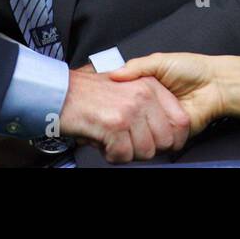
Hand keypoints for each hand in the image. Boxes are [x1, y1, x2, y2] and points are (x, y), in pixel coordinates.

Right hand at [58, 67, 190, 162]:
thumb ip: (149, 100)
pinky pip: (124, 155)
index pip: (181, 122)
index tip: (160, 143)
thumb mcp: (125, 83)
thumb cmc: (88, 92)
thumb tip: (167, 128)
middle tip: (128, 140)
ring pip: (146, 151)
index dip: (173, 139)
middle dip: (147, 148)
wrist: (58, 91)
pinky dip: (111, 154)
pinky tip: (102, 141)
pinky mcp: (115, 124)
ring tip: (113, 139)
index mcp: (150, 86)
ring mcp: (130, 110)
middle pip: (165, 141)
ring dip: (127, 152)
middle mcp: (144, 96)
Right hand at [110, 53, 226, 136]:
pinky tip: (155, 128)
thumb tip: (114, 74)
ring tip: (141, 121)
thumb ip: (137, 67)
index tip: (110, 104)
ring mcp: (162, 121)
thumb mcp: (160, 61)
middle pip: (132, 120)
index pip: (126, 101)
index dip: (118, 103)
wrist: (216, 85)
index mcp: (147, 90)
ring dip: (143, 129)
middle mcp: (153, 108)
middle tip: (123, 114)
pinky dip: (158, 138)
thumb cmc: (193, 69)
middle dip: (128, 118)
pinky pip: (161, 141)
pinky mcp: (173, 134)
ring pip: (145, 133)